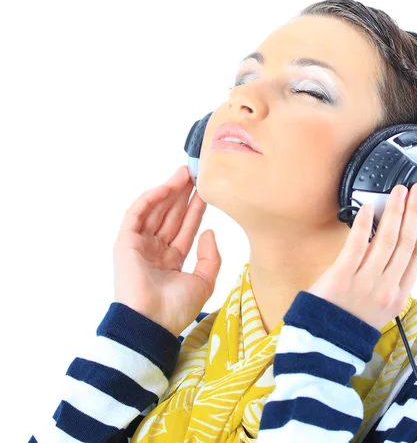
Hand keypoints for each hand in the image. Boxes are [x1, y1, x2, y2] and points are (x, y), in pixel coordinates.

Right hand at [112, 165, 220, 336]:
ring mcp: (139, 245)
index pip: (185, 228)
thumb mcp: (204, 282)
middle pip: (170, 215)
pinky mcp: (125, 242)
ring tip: (185, 173)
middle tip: (196, 174)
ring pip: (156, 211)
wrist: (153, 322)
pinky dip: (150, 199)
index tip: (206, 190)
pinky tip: (166, 186)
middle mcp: (155, 250)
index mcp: (171, 260)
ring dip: (169, 191)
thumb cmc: (176, 308)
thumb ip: (210, 256)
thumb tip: (209, 231)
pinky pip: (137, 214)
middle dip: (183, 194)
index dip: (195, 208)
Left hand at [308, 183, 416, 329]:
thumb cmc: (350, 321)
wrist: (325, 341)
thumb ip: (390, 278)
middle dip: (414, 213)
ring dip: (394, 213)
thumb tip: (394, 244)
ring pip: (386, 241)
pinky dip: (364, 225)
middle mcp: (386, 287)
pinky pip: (356, 245)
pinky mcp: (342, 276)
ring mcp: (365, 282)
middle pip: (405, 243)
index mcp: (399, 294)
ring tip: (399, 193)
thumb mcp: (381, 305)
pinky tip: (368, 209)